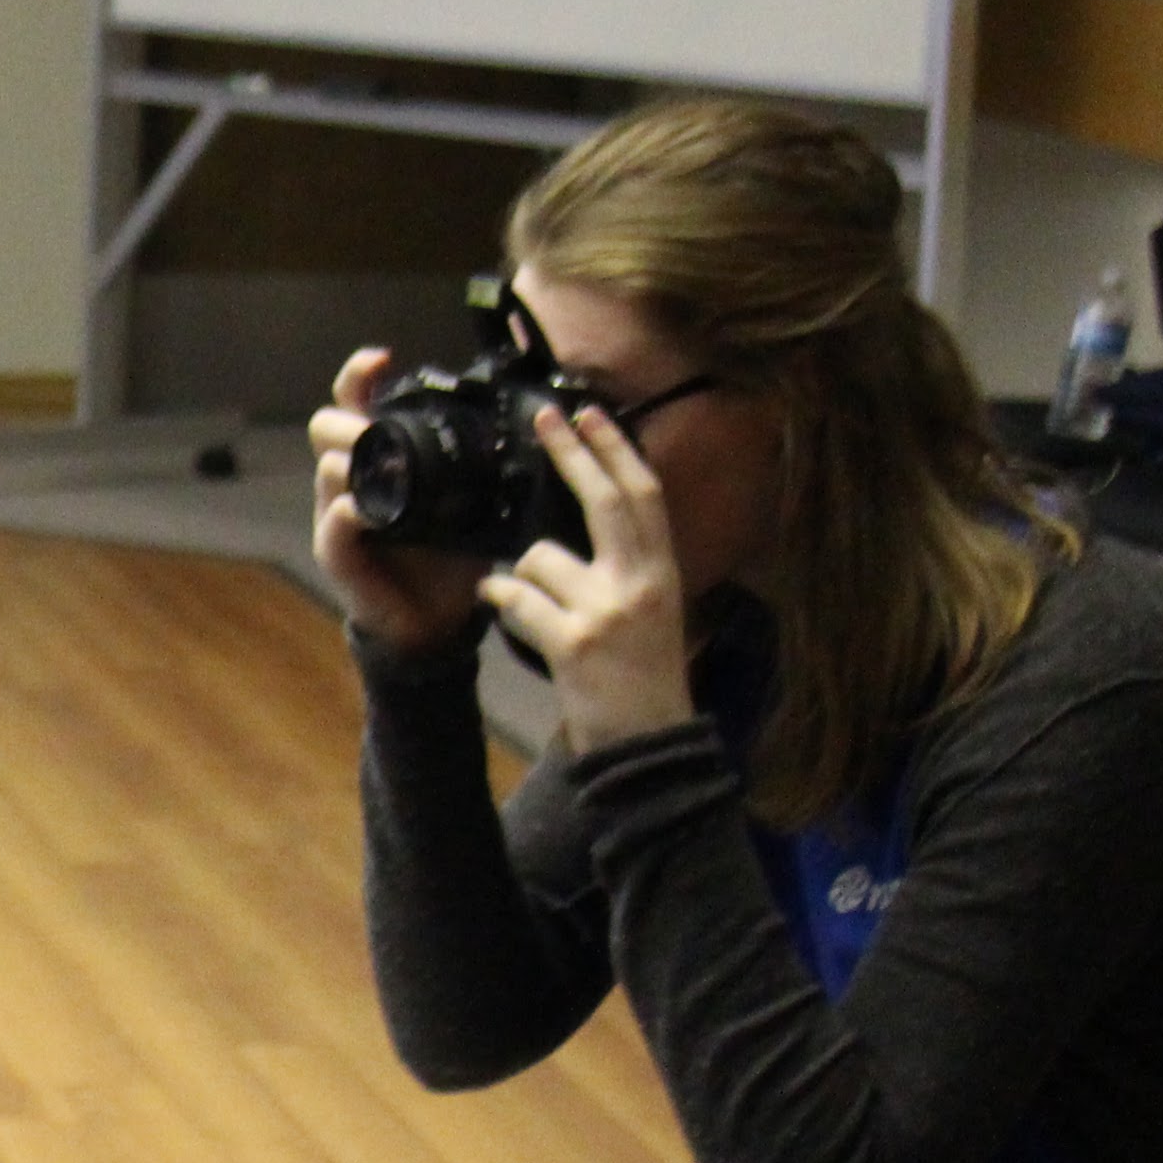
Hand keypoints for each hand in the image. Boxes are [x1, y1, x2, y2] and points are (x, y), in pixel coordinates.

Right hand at [308, 350, 490, 652]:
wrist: (436, 618)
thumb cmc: (451, 553)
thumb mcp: (470, 499)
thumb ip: (474, 464)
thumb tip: (521, 421)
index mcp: (381, 458)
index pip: (355, 403)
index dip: (360, 376)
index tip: (382, 358)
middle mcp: (352, 479)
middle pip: (326, 427)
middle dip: (350, 421)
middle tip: (376, 428)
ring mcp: (338, 515)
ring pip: (327, 469)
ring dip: (352, 463)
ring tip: (382, 467)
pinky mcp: (339, 554)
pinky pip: (333, 526)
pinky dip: (347, 515)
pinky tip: (366, 512)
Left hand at [477, 402, 696, 753]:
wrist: (646, 748)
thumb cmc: (641, 680)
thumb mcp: (650, 613)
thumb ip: (624, 567)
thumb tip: (580, 520)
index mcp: (663, 572)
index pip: (644, 496)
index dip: (617, 450)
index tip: (592, 413)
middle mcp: (642, 583)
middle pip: (605, 500)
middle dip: (573, 452)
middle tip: (546, 417)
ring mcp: (608, 611)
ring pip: (539, 557)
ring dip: (520, 576)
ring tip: (531, 606)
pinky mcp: (573, 642)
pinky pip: (515, 600)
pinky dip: (499, 603)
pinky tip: (502, 612)